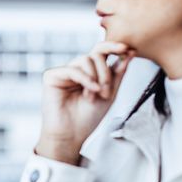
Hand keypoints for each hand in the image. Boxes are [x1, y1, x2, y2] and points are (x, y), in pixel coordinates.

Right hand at [36, 42, 135, 163]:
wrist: (71, 135)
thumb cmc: (88, 118)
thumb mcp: (110, 93)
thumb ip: (118, 73)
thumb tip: (130, 52)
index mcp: (90, 72)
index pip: (101, 52)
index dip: (114, 47)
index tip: (128, 49)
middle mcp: (77, 70)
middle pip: (95, 54)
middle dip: (106, 71)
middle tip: (107, 91)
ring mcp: (64, 72)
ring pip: (85, 59)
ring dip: (96, 77)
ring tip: (96, 95)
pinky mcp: (52, 76)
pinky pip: (72, 69)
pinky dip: (85, 79)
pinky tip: (90, 92)